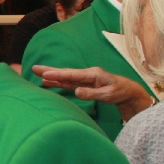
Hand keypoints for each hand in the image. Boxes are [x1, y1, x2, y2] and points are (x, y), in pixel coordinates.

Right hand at [32, 65, 154, 121]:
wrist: (129, 92)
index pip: (72, 75)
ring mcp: (85, 79)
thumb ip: (92, 93)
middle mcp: (87, 74)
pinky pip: (68, 82)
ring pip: (65, 77)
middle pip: (65, 73)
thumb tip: (76, 92)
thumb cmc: (120, 92)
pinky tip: (49, 82)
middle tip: (34, 68)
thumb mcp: (108, 95)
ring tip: (38, 73)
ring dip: (52, 75)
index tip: (45, 75)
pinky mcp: (84, 84)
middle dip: (50, 71)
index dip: (58, 75)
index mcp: (93, 74)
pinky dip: (58, 82)